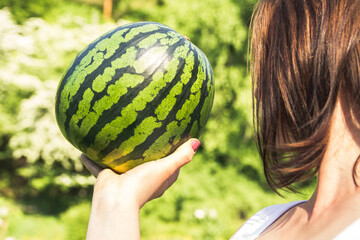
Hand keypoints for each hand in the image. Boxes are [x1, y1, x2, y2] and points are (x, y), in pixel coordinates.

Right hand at [81, 138, 199, 239]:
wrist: (115, 200)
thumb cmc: (143, 185)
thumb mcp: (165, 168)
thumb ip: (181, 156)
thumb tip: (198, 142)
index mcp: (159, 178)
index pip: (171, 164)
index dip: (174, 152)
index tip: (174, 137)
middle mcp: (143, 177)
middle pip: (147, 161)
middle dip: (146, 150)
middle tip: (145, 130)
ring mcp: (125, 177)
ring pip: (122, 161)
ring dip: (120, 152)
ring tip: (117, 136)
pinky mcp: (108, 176)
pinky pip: (99, 165)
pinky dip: (93, 159)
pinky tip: (86, 148)